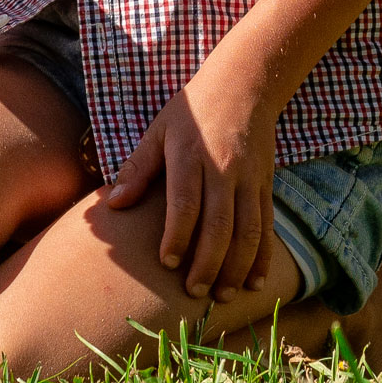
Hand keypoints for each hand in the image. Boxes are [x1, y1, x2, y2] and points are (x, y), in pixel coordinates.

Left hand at [105, 64, 278, 303]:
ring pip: (248, 230)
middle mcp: (223, 169)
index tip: (167, 262)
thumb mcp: (158, 131)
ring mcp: (249, 178)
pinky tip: (256, 282)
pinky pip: (267, 226)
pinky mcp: (266, 184)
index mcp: (190, 154)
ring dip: (238, 267)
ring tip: (223, 295)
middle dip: (208, 263)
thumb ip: (137, 169)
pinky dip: (263, 256)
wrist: (243, 87)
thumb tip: (113, 205)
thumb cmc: (191, 112)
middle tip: (194, 292)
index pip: (186, 202)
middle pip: (220, 223)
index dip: (177, 234)